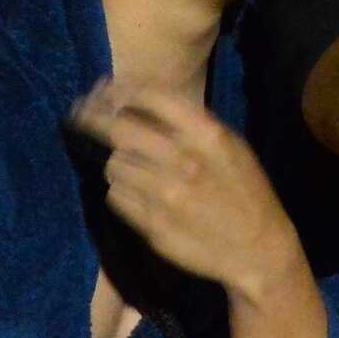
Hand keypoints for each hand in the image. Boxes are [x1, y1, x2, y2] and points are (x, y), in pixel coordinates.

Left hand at [68, 82, 303, 301]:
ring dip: (115, 161)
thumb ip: (191, 124)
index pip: (151, 97)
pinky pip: (117, 197)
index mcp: (207, 135)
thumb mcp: (231, 147)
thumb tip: (141, 102)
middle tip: (80, 113)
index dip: (121, 90)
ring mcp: (166, 195)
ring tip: (125, 163)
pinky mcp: (152, 225)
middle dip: (93, 117)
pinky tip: (135, 191)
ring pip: (114, 165)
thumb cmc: (245, 191)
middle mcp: (183, 160)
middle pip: (120, 129)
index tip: (103, 89)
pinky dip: (120, 190)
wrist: (258, 248)